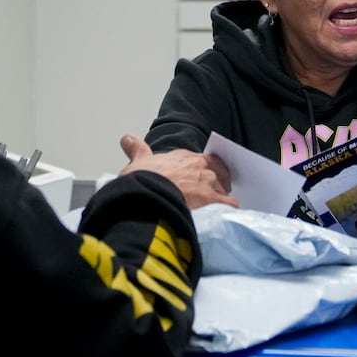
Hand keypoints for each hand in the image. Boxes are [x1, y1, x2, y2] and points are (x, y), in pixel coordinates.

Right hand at [118, 135, 236, 208]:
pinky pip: (230, 205)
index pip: (197, 160)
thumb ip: (137, 150)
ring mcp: (210, 184)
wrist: (150, 199)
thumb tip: (126, 139)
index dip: (196, 170)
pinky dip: (228, 211)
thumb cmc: (143, 182)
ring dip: (219, 198)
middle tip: (207, 193)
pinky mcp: (217, 202)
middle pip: (215, 172)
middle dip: (213, 181)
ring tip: (211, 210)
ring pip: (223, 189)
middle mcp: (200, 167)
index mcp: (183, 157)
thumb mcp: (137, 163)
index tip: (194, 177)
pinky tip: (222, 217)